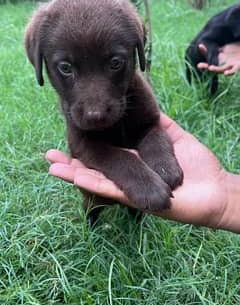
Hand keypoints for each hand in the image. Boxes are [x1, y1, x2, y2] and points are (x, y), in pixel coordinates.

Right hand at [46, 113, 232, 230]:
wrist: (213, 189)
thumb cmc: (196, 166)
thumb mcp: (171, 138)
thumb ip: (157, 126)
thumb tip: (144, 107)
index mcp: (135, 161)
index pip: (107, 153)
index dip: (87, 145)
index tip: (70, 132)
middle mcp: (129, 177)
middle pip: (95, 169)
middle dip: (71, 163)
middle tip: (48, 156)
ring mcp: (130, 188)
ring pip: (96, 180)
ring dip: (72, 173)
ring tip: (51, 165)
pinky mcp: (135, 197)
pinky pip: (110, 189)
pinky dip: (90, 182)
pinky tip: (71, 175)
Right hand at [197, 42, 239, 74]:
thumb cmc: (237, 49)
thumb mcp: (227, 46)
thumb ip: (218, 47)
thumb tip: (204, 41)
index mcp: (221, 56)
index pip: (210, 56)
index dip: (204, 53)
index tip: (199, 47)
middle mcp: (224, 63)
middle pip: (212, 65)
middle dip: (206, 66)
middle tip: (199, 65)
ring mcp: (230, 65)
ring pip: (221, 70)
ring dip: (215, 69)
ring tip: (210, 68)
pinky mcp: (238, 66)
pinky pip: (233, 71)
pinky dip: (229, 72)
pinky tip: (226, 73)